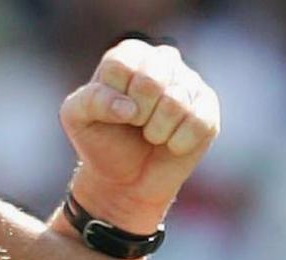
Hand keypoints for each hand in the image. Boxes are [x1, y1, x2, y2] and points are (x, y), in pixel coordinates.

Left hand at [60, 39, 219, 233]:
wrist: (126, 178)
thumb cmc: (102, 140)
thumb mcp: (76, 118)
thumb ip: (90, 101)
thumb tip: (129, 107)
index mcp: (128, 55)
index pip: (118, 67)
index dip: (109, 100)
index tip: (111, 113)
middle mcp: (163, 60)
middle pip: (149, 82)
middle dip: (136, 115)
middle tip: (134, 124)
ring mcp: (189, 82)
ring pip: (174, 104)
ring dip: (155, 132)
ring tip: (150, 134)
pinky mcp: (209, 108)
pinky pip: (197, 124)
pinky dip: (176, 143)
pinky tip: (171, 143)